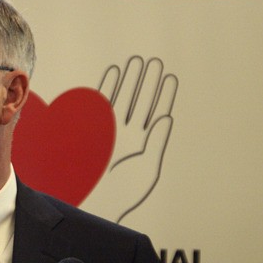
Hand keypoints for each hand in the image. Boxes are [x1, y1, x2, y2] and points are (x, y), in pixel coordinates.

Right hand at [81, 56, 177, 222]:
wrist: (93, 200)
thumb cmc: (122, 191)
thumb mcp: (146, 168)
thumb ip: (157, 142)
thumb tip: (167, 117)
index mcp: (144, 144)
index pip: (156, 113)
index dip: (164, 95)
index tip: (169, 77)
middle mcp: (127, 134)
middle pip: (139, 102)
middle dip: (147, 82)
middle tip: (154, 61)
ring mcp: (109, 130)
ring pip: (121, 99)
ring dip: (129, 80)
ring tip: (136, 61)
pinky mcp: (92, 129)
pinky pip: (101, 104)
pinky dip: (107, 87)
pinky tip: (114, 73)